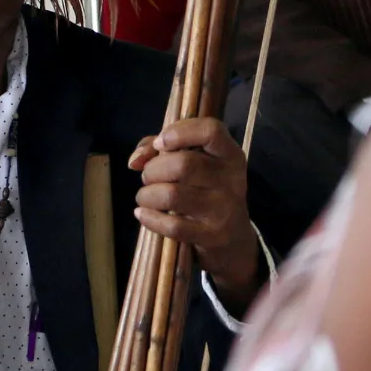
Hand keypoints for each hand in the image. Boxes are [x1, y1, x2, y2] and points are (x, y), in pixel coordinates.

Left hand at [130, 118, 259, 301]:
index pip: (210, 130)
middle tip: (148, 178)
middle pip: (182, 164)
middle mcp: (231, 180)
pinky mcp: (212, 235)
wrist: (234, 239)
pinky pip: (172, 226)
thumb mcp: (196, 164)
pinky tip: (143, 214)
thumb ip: (160, 149)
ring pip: (172, 194)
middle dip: (153, 170)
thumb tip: (135, 160)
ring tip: (146, 197)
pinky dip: (150, 218)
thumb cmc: (207, 192)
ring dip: (147, 195)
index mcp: (230, 155)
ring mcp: (223, 209)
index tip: (161, 143)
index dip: (179, 132)